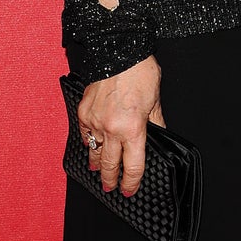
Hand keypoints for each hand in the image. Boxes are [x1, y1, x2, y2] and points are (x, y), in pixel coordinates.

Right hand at [77, 56, 163, 196]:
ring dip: (97, 164)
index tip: (130, 190)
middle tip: (111, 188)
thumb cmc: (141, 72)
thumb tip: (157, 136)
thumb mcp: (156, 100)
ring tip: (99, 171)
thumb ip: (156, 122)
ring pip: (94, 152)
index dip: (131, 182)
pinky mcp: (83, 113)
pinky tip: (92, 146)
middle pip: (110, 165)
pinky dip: (88, 142)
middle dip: (111, 180)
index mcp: (133, 128)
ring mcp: (94, 121)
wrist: (119, 51)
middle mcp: (112, 129)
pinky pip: (84, 135)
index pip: (133, 165)